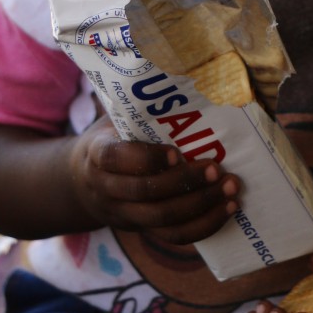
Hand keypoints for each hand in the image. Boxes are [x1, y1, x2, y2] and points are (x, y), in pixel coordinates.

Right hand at [68, 115, 240, 243]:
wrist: (82, 182)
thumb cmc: (111, 139)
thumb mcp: (113, 120)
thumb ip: (137, 108)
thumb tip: (179, 76)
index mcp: (98, 155)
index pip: (116, 159)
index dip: (146, 159)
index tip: (176, 153)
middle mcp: (107, 189)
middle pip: (146, 194)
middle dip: (185, 183)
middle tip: (217, 169)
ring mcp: (124, 214)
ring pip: (162, 219)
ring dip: (201, 206)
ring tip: (231, 190)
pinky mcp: (143, 230)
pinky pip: (174, 236)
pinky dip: (204, 226)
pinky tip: (227, 209)